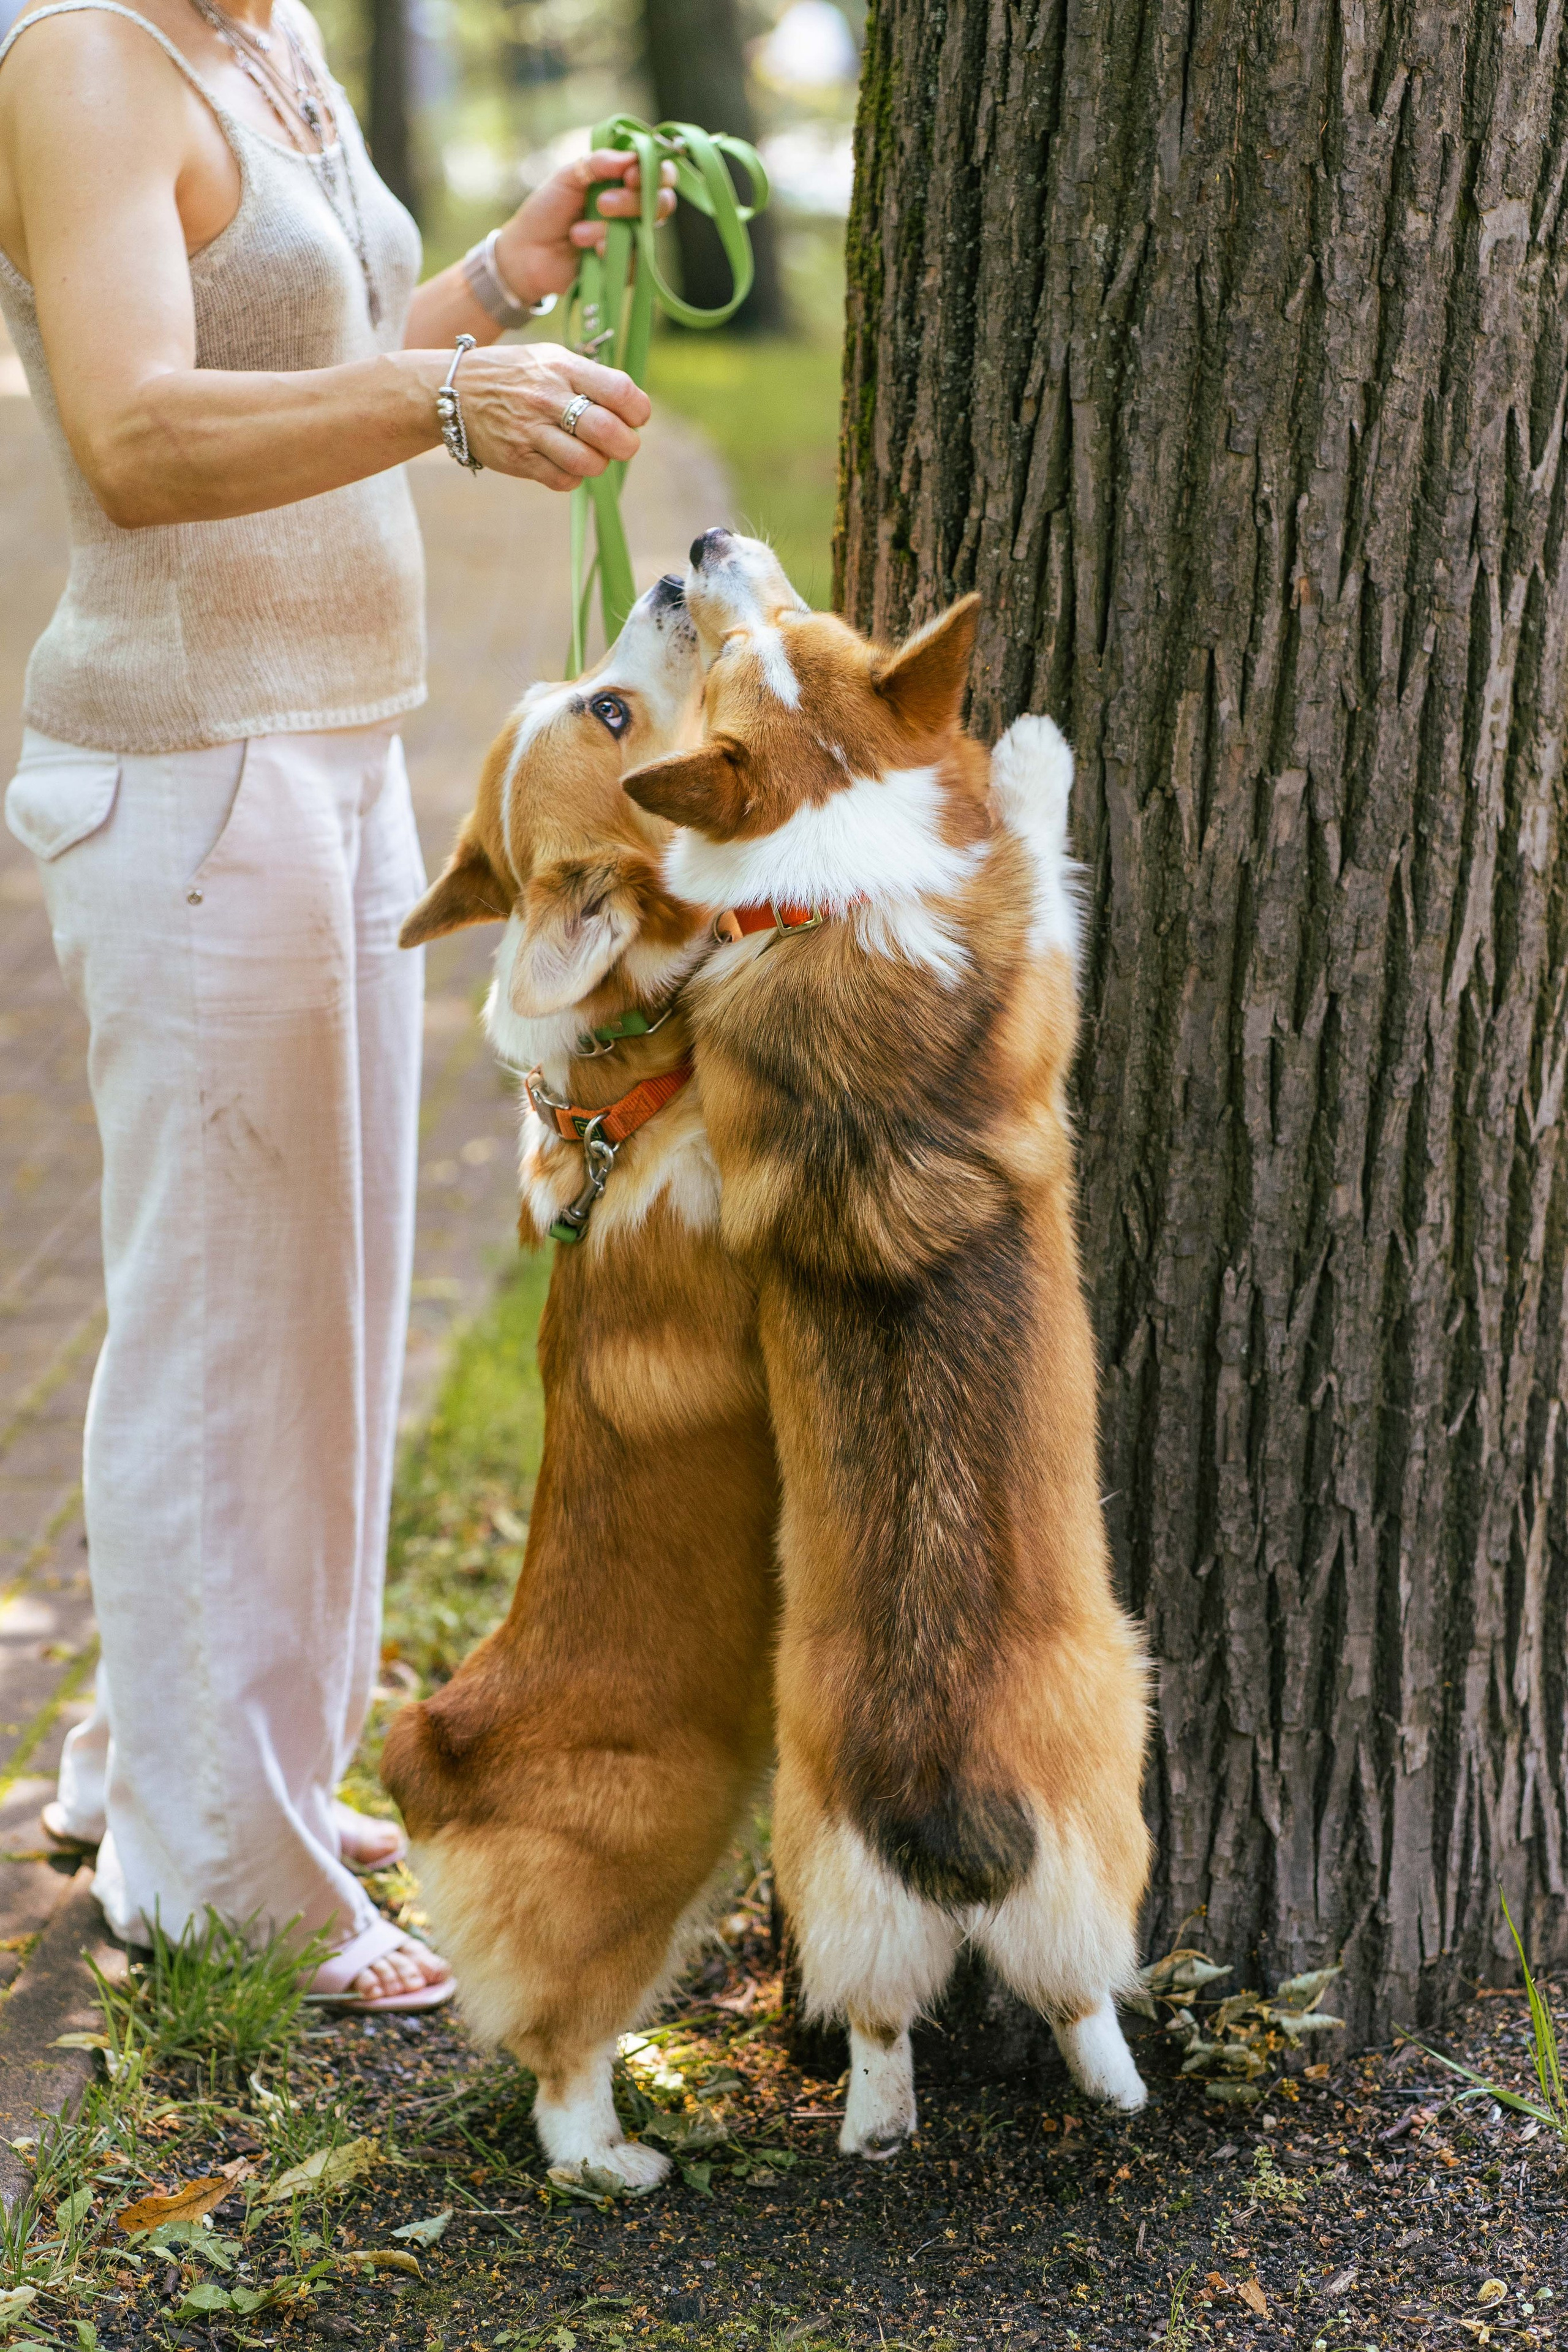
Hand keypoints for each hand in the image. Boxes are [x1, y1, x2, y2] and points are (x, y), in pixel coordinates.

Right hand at [449, 342, 650, 491]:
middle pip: (610, 433)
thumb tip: (632, 410)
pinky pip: (563, 481)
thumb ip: (590, 379)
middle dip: (626, 445)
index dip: (638, 411)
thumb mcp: (550, 359)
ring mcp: (531, 430)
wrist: (454, 391)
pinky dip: (573, 477)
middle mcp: (547, 398)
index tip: (634, 417)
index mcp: (562, 367)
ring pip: (589, 463)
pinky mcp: (518, 459)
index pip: (620, 391)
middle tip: (620, 444)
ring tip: (589, 453)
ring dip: (598, 464)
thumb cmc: (515, 376)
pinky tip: (564, 462)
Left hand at [493, 149, 677, 309]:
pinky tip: (591, 252)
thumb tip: (631, 158)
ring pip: (646, 230)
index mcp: (623, 182)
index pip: (658, 172)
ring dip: (612, 230)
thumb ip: (598, 164)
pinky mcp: (627, 268)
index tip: (629, 176)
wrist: (528, 252)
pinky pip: (636, 261)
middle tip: (602, 205)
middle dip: (633, 201)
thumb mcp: (568, 177)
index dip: (652, 171)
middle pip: (663, 202)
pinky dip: (611, 253)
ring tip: (578, 233)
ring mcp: (633, 239)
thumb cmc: (547, 210)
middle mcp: (634, 209)